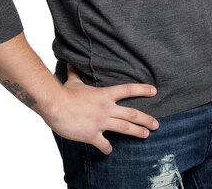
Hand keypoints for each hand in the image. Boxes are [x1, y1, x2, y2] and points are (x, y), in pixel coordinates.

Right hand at [44, 65, 158, 154]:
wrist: (55, 106)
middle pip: (132, 114)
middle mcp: (106, 108)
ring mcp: (101, 122)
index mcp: (105, 95)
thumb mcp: (73, 81)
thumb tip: (71, 61)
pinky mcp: (92, 134)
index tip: (154, 91)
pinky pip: (104, 144)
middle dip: (146, 120)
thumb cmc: (64, 93)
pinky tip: (109, 150)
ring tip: (146, 135)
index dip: (142, 90)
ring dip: (138, 132)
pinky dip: (108, 148)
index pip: (128, 90)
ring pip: (125, 128)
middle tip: (156, 124)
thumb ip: (76, 73)